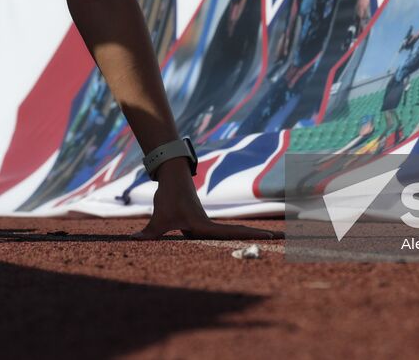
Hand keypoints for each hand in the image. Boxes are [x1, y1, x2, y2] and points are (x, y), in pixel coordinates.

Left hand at [133, 160, 282, 240]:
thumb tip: (134, 242)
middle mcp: (209, 225)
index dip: (251, 237)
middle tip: (283, 239)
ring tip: (275, 239)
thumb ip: (148, 233)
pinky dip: (236, 237)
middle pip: (239, 234)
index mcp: (204, 225)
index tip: (272, 238)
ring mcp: (207, 224)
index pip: (232, 234)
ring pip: (232, 233)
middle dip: (260, 237)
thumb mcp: (158, 218)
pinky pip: (220, 234)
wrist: (171, 176)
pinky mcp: (200, 223)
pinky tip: (244, 242)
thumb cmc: (167, 197)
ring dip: (251, 237)